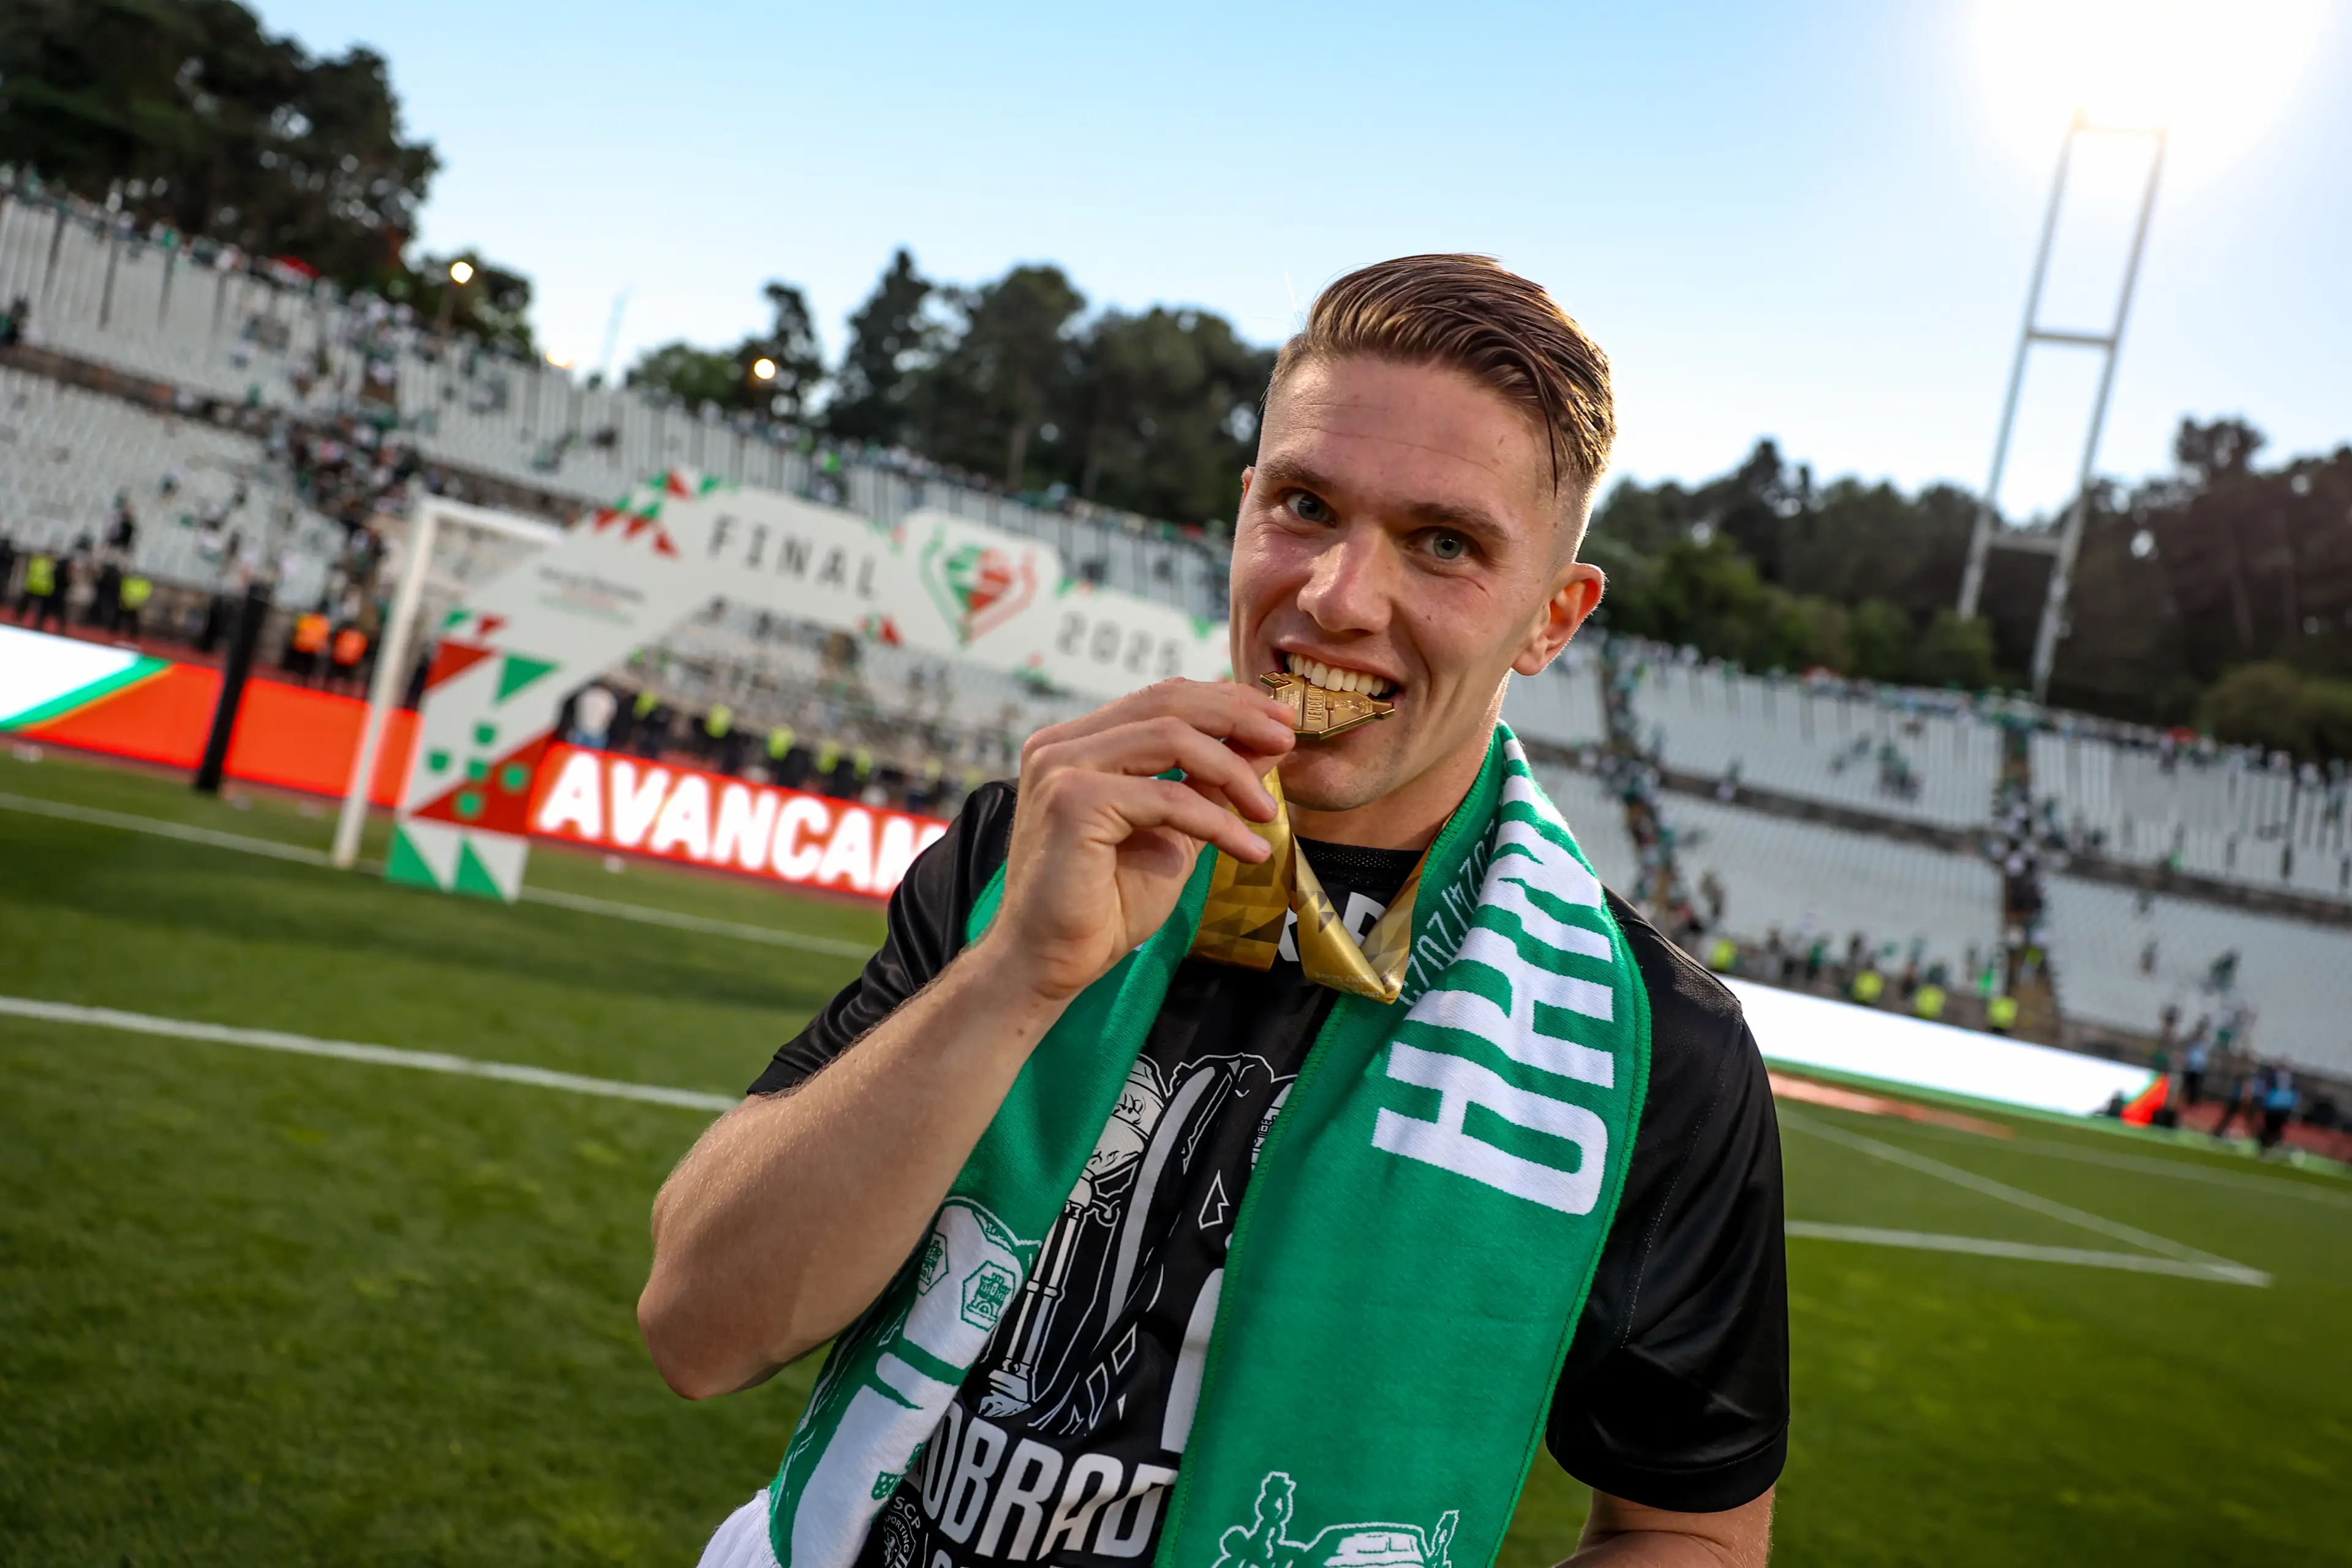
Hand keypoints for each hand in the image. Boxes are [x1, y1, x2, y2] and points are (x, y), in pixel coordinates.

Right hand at [987, 679, 1296, 1002]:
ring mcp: (1061, 768)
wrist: (1049, 963)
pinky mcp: (1072, 801)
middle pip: (1166, 702)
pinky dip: (1217, 821)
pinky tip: (1249, 849)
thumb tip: (1263, 745)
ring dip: (1233, 770)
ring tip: (1268, 810)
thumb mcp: (1173, 832)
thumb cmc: (1103, 905)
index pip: (1159, 698)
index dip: (1224, 702)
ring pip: (1171, 738)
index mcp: (1077, 744)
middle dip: (1237, 716)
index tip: (1277, 722)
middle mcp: (1061, 745)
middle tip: (1286, 737)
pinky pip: (1166, 797)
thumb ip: (1207, 784)